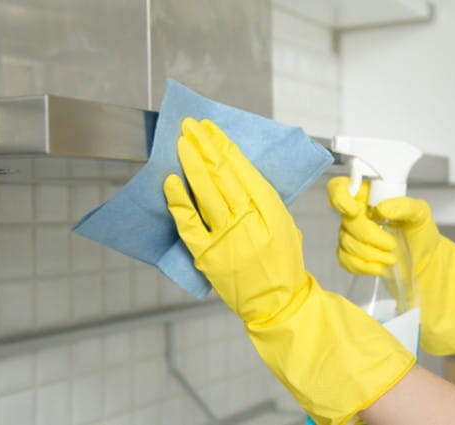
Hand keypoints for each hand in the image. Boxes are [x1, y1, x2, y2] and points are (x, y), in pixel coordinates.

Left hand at [165, 119, 414, 424]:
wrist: (278, 304)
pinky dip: (178, 202)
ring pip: (206, 193)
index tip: (212, 129)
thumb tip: (235, 171)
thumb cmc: (282, 263)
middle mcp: (250, 222)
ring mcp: (226, 239)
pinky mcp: (207, 256)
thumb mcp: (284, 224)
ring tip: (182, 143)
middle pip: (223, 176)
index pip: (244, 170)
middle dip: (205, 147)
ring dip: (192, 164)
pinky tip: (171, 182)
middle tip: (190, 126)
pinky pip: (188, 224)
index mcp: (272, 212)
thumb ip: (263, 199)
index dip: (225, 146)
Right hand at [327, 176, 454, 355]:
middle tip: (392, 243)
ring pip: (347, 243)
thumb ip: (405, 206)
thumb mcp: (421, 214)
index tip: (355, 211)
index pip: (339, 188)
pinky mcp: (349, 254)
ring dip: (372, 254)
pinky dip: (365, 266)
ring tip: (393, 257)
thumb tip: (382, 208)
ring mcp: (349, 234)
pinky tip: (381, 266)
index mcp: (367, 196)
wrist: (422, 259)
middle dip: (371, 236)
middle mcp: (355, 213)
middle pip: (347, 222)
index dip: (339, 196)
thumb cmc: (419, 231)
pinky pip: (346, 260)